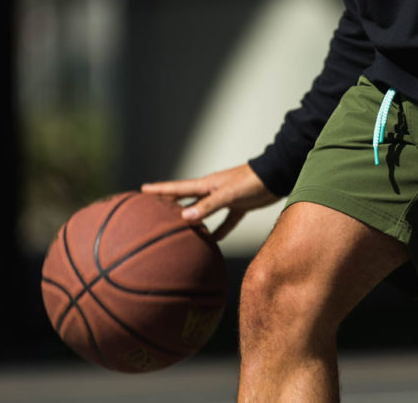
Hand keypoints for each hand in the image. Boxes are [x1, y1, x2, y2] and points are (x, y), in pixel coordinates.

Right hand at [141, 164, 279, 240]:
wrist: (277, 176)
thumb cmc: (251, 181)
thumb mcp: (227, 195)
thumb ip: (208, 207)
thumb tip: (184, 218)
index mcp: (206, 185)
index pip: (177, 188)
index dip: (159, 190)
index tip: (141, 190)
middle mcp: (212, 190)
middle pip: (186, 199)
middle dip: (170, 203)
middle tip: (153, 209)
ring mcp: (225, 198)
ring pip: (204, 211)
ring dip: (193, 219)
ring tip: (179, 229)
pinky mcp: (239, 206)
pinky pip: (225, 221)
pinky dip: (219, 230)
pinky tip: (213, 241)